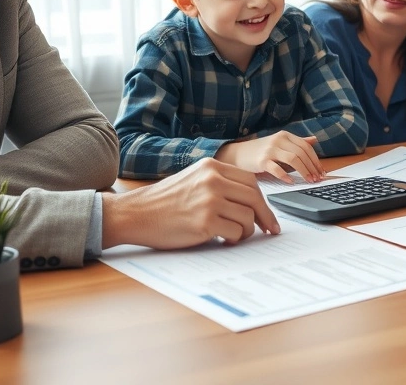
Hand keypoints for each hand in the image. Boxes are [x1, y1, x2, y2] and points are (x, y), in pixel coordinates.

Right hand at [101, 158, 279, 249]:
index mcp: (211, 166)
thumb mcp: (193, 179)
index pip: (250, 181)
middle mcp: (213, 180)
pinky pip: (235, 232)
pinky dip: (234, 239)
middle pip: (254, 197)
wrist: (135, 214)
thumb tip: (249, 201)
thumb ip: (219, 183)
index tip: (267, 214)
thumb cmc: (163, 201)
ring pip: (248, 217)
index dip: (262, 200)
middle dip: (265, 216)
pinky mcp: (205, 222)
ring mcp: (209, 200)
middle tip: (270, 230)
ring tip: (236, 235)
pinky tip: (225, 240)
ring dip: (247, 230)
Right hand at [214, 132, 323, 183]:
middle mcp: (278, 140)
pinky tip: (291, 182)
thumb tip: (314, 140)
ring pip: (293, 159)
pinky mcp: (261, 160)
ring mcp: (270, 150)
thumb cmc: (261, 151)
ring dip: (304, 171)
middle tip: (317, 179)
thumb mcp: (280, 143)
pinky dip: (285, 175)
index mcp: (285, 135)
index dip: (316, 160)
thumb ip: (297, 142)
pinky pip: (276, 168)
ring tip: (309, 181)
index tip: (321, 172)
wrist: (238, 154)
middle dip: (312, 167)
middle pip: (302, 153)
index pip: (306, 147)